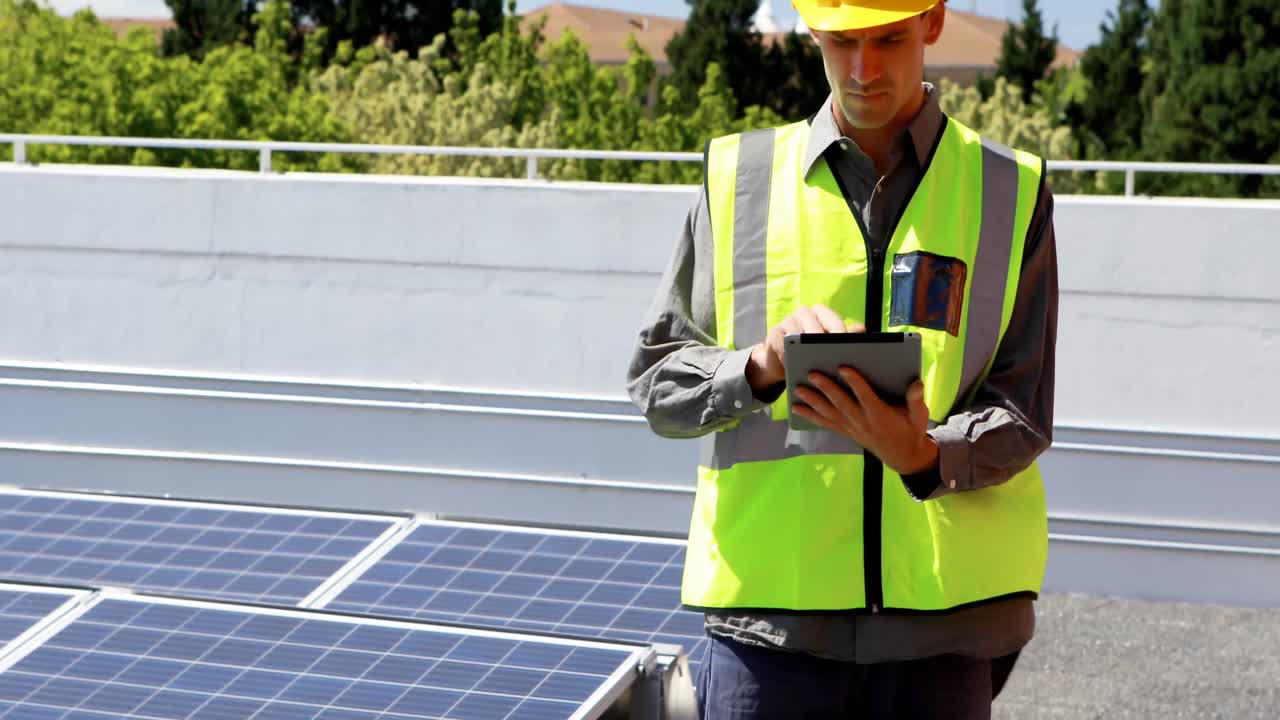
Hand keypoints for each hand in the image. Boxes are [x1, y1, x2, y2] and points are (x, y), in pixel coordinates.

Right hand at [745, 305, 863, 394]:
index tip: (847, 346)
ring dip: (803, 346)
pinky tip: (794, 366)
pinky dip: (788, 354)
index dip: (839, 331)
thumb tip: (862, 329)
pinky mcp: (773, 333)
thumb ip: (844, 337)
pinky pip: (781, 343)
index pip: (832, 318)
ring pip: (796, 332)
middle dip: (821, 339)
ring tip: (813, 361)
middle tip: (830, 353)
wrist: (781, 362)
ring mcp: (787, 321)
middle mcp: (804, 313)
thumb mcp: (828, 347)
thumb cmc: (810, 354)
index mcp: (820, 313)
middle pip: (814, 323)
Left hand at [792, 369, 938, 475]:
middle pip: (841, 403)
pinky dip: (810, 416)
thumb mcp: (919, 415)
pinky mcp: (846, 431)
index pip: (865, 396)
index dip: (854, 382)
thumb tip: (916, 383)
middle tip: (812, 373)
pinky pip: (825, 423)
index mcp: (880, 414)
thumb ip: (916, 399)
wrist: (903, 455)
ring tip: (798, 389)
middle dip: (826, 388)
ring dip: (812, 401)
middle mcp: (862, 421)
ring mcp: (852, 427)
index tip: (843, 367)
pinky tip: (796, 408)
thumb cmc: (911, 429)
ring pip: (829, 413)